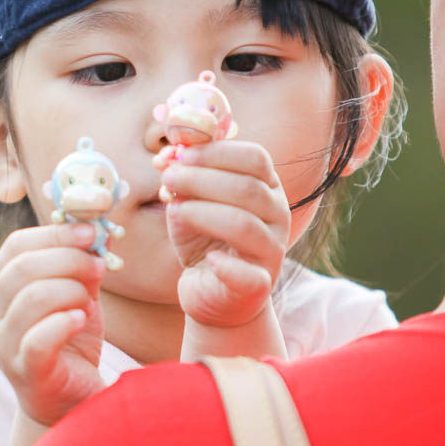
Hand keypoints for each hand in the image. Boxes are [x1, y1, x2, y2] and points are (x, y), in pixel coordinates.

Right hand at [0, 223, 107, 426]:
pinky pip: (39, 339)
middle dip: (69, 259)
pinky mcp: (24, 371)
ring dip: (72, 291)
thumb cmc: (70, 341)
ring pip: (33, 298)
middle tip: (100, 265)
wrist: (70, 398)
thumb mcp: (78, 295)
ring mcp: (3, 344)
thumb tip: (101, 227)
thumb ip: (83, 263)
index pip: (15, 246)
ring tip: (90, 302)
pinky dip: (65, 322)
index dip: (54, 233)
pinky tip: (81, 321)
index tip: (91, 231)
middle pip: (23, 268)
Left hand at [156, 139, 289, 328]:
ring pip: (244, 225)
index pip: (255, 158)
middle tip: (169, 177)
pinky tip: (209, 259)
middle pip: (248, 188)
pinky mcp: (259, 286)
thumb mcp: (189, 204)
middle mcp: (278, 216)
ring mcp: (272, 252)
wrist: (213, 293)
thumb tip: (167, 155)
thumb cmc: (203, 240)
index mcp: (267, 188)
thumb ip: (183, 178)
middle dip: (202, 179)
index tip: (181, 154)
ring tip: (174, 210)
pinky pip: (249, 276)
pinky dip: (227, 267)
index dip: (217, 152)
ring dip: (202, 212)